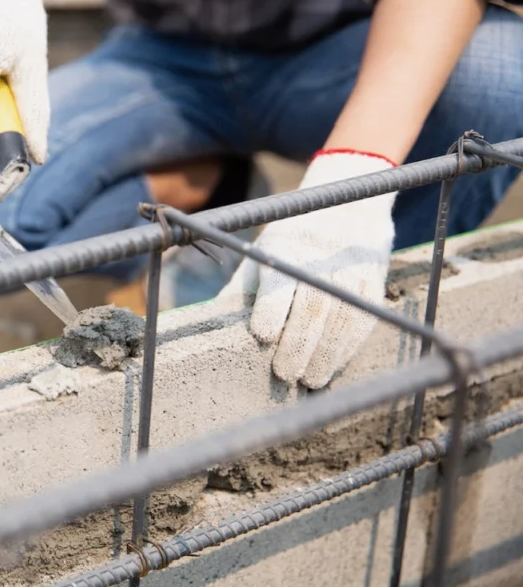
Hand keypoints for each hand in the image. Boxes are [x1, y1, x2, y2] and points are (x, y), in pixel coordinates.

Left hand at [219, 151, 396, 388]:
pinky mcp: (373, 282)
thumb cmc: (290, 239)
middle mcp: (321, 257)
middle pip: (312, 308)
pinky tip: (333, 366)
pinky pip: (363, 320)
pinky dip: (348, 349)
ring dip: (326, 355)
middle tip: (285, 375)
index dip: (271, 311)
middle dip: (299, 345)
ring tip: (309, 380)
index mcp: (285, 246)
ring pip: (341, 319)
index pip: (279, 282)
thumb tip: (213, 325)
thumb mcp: (261, 252)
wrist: (348, 206)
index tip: (262, 336)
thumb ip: (243, 289)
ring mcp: (351, 270)